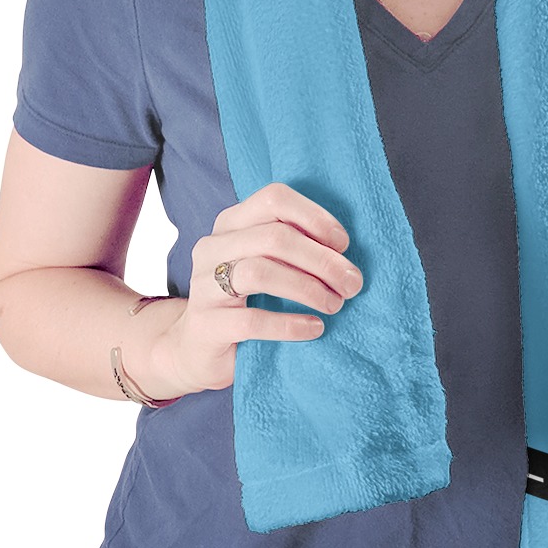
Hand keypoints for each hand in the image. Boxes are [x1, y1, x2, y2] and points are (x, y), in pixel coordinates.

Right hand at [147, 182, 361, 395]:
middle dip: (321, 259)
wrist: (195, 348)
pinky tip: (314, 328)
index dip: (314, 217)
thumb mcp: (265, 264)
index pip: (274, 199)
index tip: (343, 244)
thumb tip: (343, 251)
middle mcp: (213, 247)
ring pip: (260, 272)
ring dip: (307, 288)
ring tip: (334, 304)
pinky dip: (290, 324)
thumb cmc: (243, 300)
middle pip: (274, 237)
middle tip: (351, 283)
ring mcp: (204, 285)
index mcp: (231, 223)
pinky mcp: (206, 325)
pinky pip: (252, 320)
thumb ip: (292, 248)